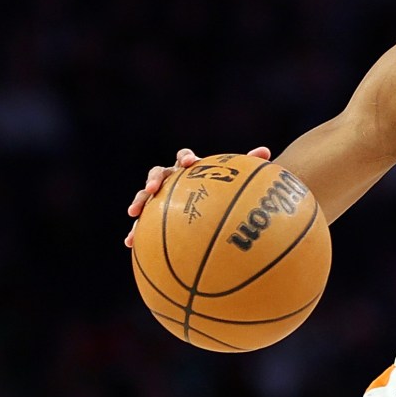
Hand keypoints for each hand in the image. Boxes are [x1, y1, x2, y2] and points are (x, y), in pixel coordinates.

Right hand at [124, 146, 271, 247]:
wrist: (210, 204)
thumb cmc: (224, 192)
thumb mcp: (234, 182)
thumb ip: (247, 166)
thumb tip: (266, 153)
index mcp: (189, 169)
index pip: (184, 158)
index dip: (186, 158)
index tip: (192, 163)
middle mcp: (171, 179)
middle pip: (158, 174)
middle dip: (154, 180)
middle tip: (153, 189)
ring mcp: (160, 198)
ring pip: (145, 197)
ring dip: (139, 203)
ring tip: (133, 214)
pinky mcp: (153, 217)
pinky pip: (142, 224)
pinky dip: (135, 232)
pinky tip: (129, 244)